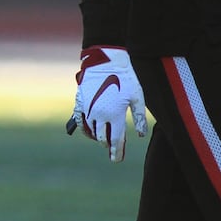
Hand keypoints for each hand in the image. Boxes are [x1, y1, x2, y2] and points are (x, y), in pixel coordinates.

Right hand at [68, 46, 147, 161]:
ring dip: (97, 137)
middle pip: (102, 137)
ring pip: (90, 131)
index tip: (117, 160)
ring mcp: (88, 109)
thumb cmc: (125, 77)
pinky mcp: (80, 102)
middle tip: (113, 149)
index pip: (115, 140)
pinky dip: (85, 128)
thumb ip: (139, 118)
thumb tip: (140, 135)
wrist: (105, 60)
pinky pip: (80, 121)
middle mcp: (99, 115)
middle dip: (108, 145)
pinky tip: (90, 130)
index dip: (116, 152)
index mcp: (115, 115)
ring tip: (103, 139)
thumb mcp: (137, 97)